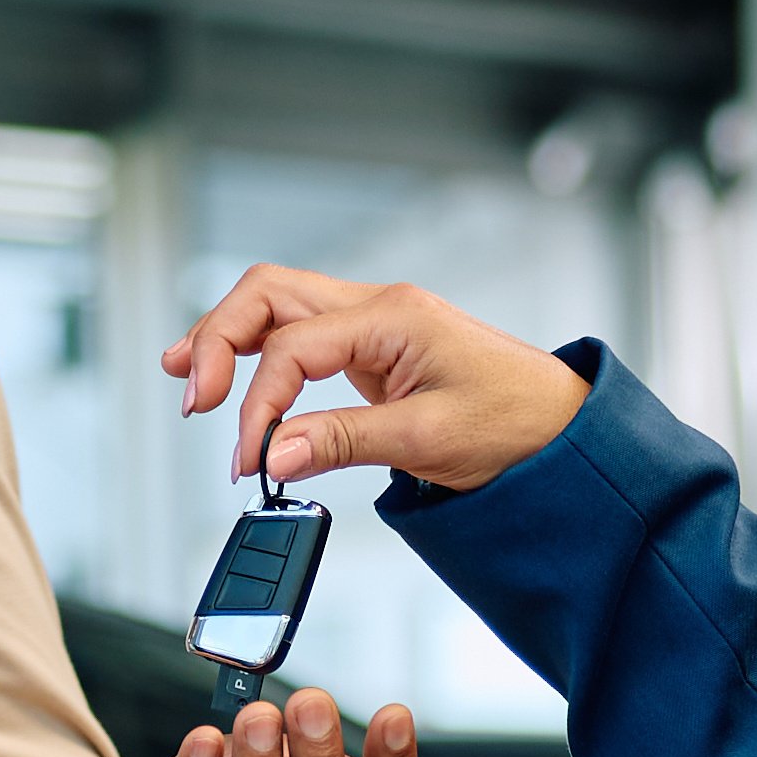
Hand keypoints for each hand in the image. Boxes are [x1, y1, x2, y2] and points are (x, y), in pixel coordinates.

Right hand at [162, 265, 589, 498]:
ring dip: (231, 339)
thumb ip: (341, 441)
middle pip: (269, 295)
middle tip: (194, 399)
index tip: (250, 461)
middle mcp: (379, 308)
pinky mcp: (376, 351)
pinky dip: (262, 355)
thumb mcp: (427, 439)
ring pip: (279, 308)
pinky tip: (236, 378)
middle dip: (219, 339)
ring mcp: (375, 325)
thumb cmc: (519, 423)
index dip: (259, 405)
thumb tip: (271, 453)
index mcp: (393, 317)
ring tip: (190, 378)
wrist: (566, 430)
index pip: (293, 346)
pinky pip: (303, 336)